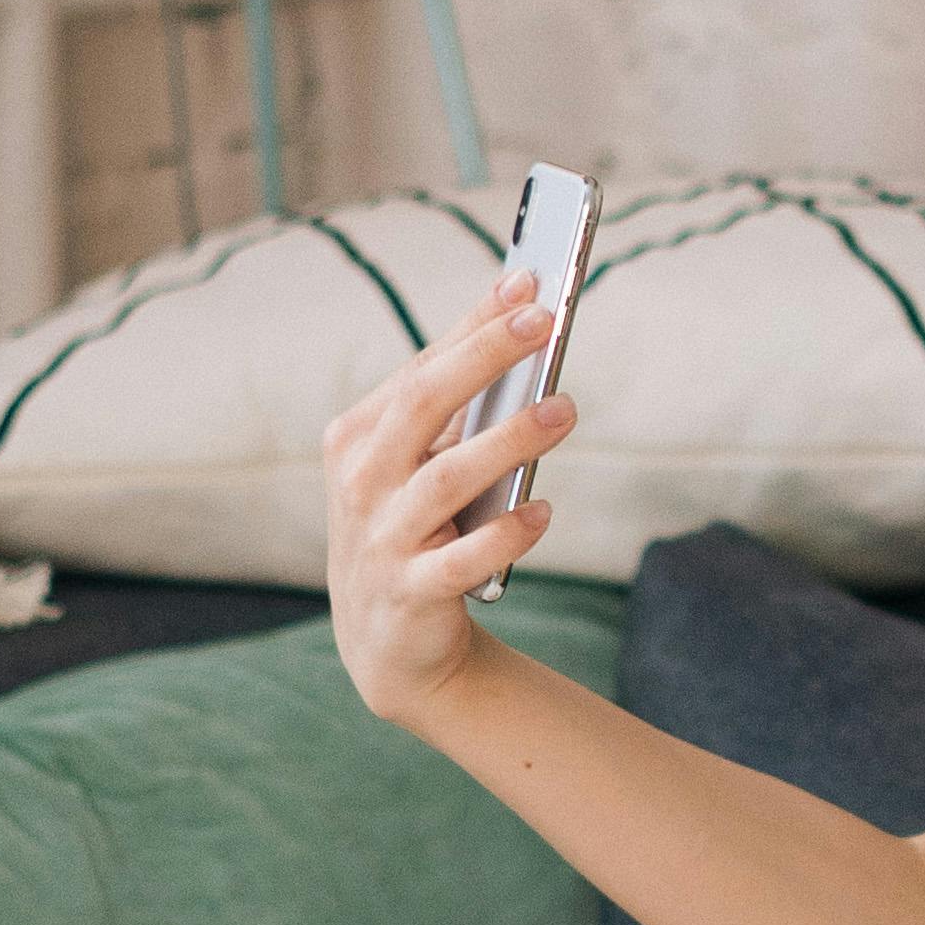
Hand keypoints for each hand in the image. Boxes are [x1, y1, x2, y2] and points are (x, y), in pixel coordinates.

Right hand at [321, 277, 575, 726]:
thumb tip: (525, 329)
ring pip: (444, 479)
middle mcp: (361, 481)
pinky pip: (459, 560)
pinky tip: (543, 511)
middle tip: (545, 321)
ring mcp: (380, 539)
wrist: (388, 644)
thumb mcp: (422, 465)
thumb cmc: (415, 529)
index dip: (474, 323)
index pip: (422, 366)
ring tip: (565, 409)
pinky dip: (503, 535)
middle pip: (423, 404)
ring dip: (508, 440)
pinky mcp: (409, 593)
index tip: (527, 280)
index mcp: (359, 437)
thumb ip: (459, 410)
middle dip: (484, 356)